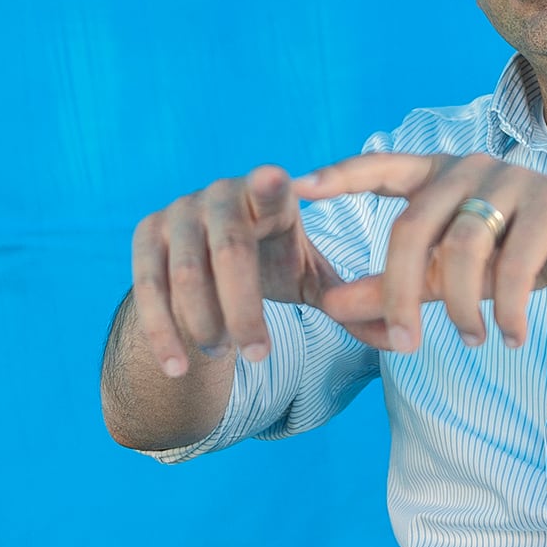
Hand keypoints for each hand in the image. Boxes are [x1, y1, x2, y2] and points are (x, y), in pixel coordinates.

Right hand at [130, 165, 344, 375]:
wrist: (211, 260)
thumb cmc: (272, 263)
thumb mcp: (308, 277)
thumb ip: (344, 301)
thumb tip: (399, 343)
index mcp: (270, 194)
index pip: (270, 187)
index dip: (269, 184)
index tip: (273, 179)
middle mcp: (220, 194)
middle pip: (230, 250)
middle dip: (244, 308)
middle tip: (259, 354)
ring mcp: (179, 211)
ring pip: (188, 274)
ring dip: (206, 322)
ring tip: (225, 354)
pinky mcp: (146, 233)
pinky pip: (146, 286)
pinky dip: (161, 331)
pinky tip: (178, 367)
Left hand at [297, 152, 546, 351]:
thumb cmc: (519, 255)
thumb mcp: (451, 274)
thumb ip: (395, 285)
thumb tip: (328, 307)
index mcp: (440, 174)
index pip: (381, 168)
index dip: (340, 176)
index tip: (299, 188)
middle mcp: (471, 167)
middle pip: (413, 226)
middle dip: (400, 290)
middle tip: (402, 344)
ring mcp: (514, 180)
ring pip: (463, 245)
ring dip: (462, 305)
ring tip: (472, 343)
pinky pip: (516, 261)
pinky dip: (509, 307)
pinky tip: (511, 337)